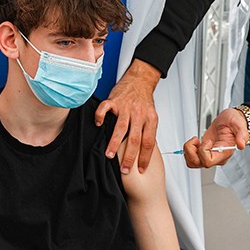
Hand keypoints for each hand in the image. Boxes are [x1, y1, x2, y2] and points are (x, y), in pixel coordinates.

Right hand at [95, 59, 160, 173]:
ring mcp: (126, 107)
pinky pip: (105, 108)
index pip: (149, 142)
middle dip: (130, 156)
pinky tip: (98, 124)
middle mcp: (139, 114)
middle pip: (135, 138)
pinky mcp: (114, 100)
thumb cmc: (143, 101)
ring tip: (109, 154)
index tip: (142, 169)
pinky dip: (100, 117)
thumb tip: (144, 152)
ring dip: (114, 143)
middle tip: (125, 169)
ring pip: (120, 128)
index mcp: (150, 119)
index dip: (145, 157)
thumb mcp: (151, 116)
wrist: (140, 80)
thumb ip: (147, 131)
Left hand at [183, 107, 249, 168]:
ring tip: (195, 141)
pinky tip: (195, 141)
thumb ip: (242, 135)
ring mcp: (209, 155)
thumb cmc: (235, 123)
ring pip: (192, 163)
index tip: (208, 140)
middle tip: (198, 140)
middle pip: (198, 163)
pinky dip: (188, 149)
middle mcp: (216, 157)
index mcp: (224, 153)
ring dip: (189, 151)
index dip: (203, 151)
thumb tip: (241, 145)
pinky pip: (191, 157)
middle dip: (193, 151)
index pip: (208, 161)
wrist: (230, 120)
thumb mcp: (239, 125)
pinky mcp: (203, 151)